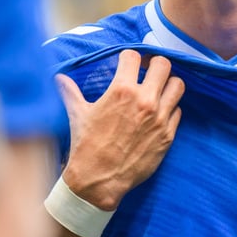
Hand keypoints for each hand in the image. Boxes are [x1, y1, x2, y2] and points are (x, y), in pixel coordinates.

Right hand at [57, 49, 183, 210]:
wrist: (98, 181)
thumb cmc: (86, 146)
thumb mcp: (78, 115)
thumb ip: (70, 92)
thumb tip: (58, 78)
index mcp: (121, 91)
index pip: (134, 56)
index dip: (129, 58)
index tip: (128, 63)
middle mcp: (144, 101)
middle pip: (163, 64)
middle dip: (154, 65)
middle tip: (147, 72)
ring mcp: (159, 118)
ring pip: (178, 85)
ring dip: (168, 84)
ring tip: (158, 90)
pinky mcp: (168, 135)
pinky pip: (178, 111)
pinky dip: (170, 108)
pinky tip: (159, 112)